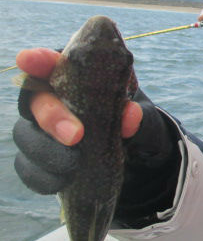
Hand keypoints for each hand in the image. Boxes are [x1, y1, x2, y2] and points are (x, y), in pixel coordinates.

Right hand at [12, 48, 173, 196]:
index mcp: (71, 77)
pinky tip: (63, 180)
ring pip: (26, 136)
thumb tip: (131, 115)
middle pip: (35, 102)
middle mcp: (49, 100)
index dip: (36, 60)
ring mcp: (39, 130)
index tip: (28, 59)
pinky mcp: (37, 159)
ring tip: (74, 165)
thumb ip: (136, 112)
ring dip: (48, 152)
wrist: (130, 151)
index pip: (48, 62)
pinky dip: (45, 177)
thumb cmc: (127, 118)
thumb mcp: (139, 113)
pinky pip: (29, 169)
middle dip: (53, 117)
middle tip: (76, 135)